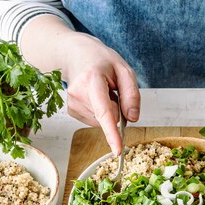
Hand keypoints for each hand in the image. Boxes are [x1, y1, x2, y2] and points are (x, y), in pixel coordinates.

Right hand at [65, 33, 139, 154]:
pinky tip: (95, 96)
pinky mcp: (72, 111)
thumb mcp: (124, 70)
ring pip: (102, 120)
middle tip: (111, 88)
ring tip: (101, 90)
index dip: (112, 132)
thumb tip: (132, 119)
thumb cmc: (101, 60)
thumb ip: (132, 94)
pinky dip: (100, 112)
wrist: (77, 55)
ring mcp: (73, 104)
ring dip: (108, 108)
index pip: (104, 111)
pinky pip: (96, 120)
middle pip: (109, 116)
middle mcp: (78, 94)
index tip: (117, 149)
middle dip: (117, 107)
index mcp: (92, 80)